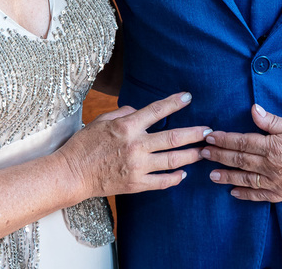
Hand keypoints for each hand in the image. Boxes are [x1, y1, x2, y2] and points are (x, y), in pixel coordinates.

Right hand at [59, 91, 208, 198]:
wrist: (71, 174)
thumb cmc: (84, 145)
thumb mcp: (102, 121)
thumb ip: (124, 113)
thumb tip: (141, 111)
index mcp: (127, 126)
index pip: (157, 111)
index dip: (174, 102)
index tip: (188, 97)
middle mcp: (136, 146)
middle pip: (173, 138)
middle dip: (194, 134)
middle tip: (209, 131)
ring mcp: (137, 167)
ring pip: (172, 161)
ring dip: (191, 156)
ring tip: (202, 152)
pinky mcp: (136, 184)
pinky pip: (162, 181)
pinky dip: (175, 178)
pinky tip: (183, 174)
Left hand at [201, 105, 281, 202]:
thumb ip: (273, 122)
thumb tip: (254, 109)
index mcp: (275, 146)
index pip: (243, 142)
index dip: (224, 139)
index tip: (210, 137)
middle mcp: (272, 166)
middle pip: (239, 160)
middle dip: (219, 156)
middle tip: (202, 154)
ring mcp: (277, 182)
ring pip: (245, 179)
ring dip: (226, 176)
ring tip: (211, 174)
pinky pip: (259, 196)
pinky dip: (245, 194)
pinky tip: (233, 192)